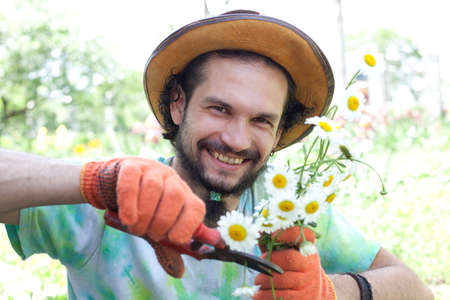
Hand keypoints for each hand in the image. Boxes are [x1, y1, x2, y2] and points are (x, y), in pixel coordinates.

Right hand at [80, 157, 205, 277]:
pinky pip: (132, 182)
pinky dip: (129, 202)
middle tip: (150, 234)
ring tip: (135, 227)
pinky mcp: (131, 166)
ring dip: (144, 214)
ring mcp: (152, 169)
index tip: (174, 239)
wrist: (113, 186)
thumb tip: (180, 273)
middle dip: (163, 221)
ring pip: (154, 188)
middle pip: (176, 196)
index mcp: (184, 194)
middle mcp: (172, 179)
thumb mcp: (155, 228)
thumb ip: (167, 247)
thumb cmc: (141, 209)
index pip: (196, 207)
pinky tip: (126, 218)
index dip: (188, 225)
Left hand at [253, 227, 335, 299]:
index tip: (271, 235)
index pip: (302, 233)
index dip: (286, 233)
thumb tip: (259, 230)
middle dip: (269, 261)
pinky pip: (282, 296)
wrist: (311, 291)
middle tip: (260, 264)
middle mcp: (310, 263)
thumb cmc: (292, 268)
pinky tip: (258, 294)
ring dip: (264, 280)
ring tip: (258, 281)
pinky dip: (266, 295)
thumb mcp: (286, 253)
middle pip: (289, 258)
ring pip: (283, 279)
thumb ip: (272, 243)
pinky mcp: (303, 297)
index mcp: (307, 247)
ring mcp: (308, 281)